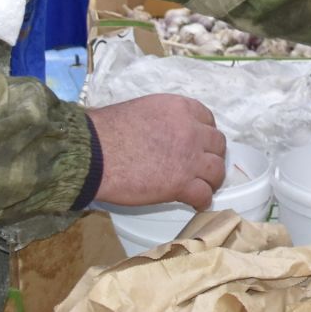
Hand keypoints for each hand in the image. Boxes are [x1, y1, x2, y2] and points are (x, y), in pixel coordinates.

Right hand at [88, 94, 224, 209]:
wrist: (93, 153)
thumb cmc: (105, 131)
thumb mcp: (140, 110)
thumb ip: (160, 119)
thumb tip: (159, 130)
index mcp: (179, 108)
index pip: (207, 119)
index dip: (205, 133)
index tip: (200, 143)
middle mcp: (191, 130)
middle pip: (217, 144)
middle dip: (212, 155)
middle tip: (202, 165)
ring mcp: (189, 158)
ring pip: (217, 170)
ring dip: (212, 179)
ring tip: (204, 186)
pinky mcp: (181, 184)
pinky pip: (204, 194)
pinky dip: (202, 200)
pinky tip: (197, 203)